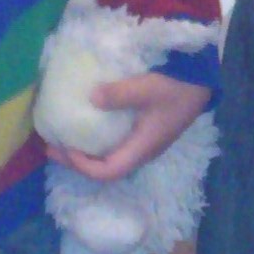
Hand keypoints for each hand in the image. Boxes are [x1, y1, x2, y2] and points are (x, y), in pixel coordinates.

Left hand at [46, 70, 209, 183]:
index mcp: (142, 147)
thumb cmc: (177, 86)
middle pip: (105, 170)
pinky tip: (86, 127)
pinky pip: (115, 147)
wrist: (202, 81)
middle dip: (76, 162)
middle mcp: (142, 152)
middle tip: (50, 146)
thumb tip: (91, 98)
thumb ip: (120, 94)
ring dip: (85, 153)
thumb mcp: (147, 87)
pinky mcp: (144, 134)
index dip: (83, 165)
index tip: (64, 147)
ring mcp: (144, 144)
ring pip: (110, 160)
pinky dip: (96, 143)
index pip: (108, 171)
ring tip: (63, 139)